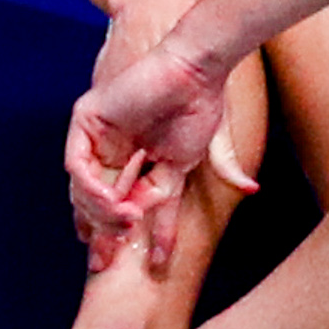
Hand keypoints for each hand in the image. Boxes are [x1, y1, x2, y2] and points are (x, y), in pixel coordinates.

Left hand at [66, 31, 231, 272]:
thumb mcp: (213, 144)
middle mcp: (118, 150)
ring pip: (86, 189)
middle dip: (101, 235)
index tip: (144, 264)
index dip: (130, 234)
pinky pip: (78, 165)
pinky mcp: (88, 120)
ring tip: (126, 225)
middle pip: (100, 201)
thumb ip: (223, 168)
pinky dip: (92, 188)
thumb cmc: (204, 98)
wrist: (194, 64)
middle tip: (102, 264)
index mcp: (144, 159)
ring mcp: (100, 136)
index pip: (129, 204)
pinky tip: (113, 203)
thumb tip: (250, 190)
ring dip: (103, 215)